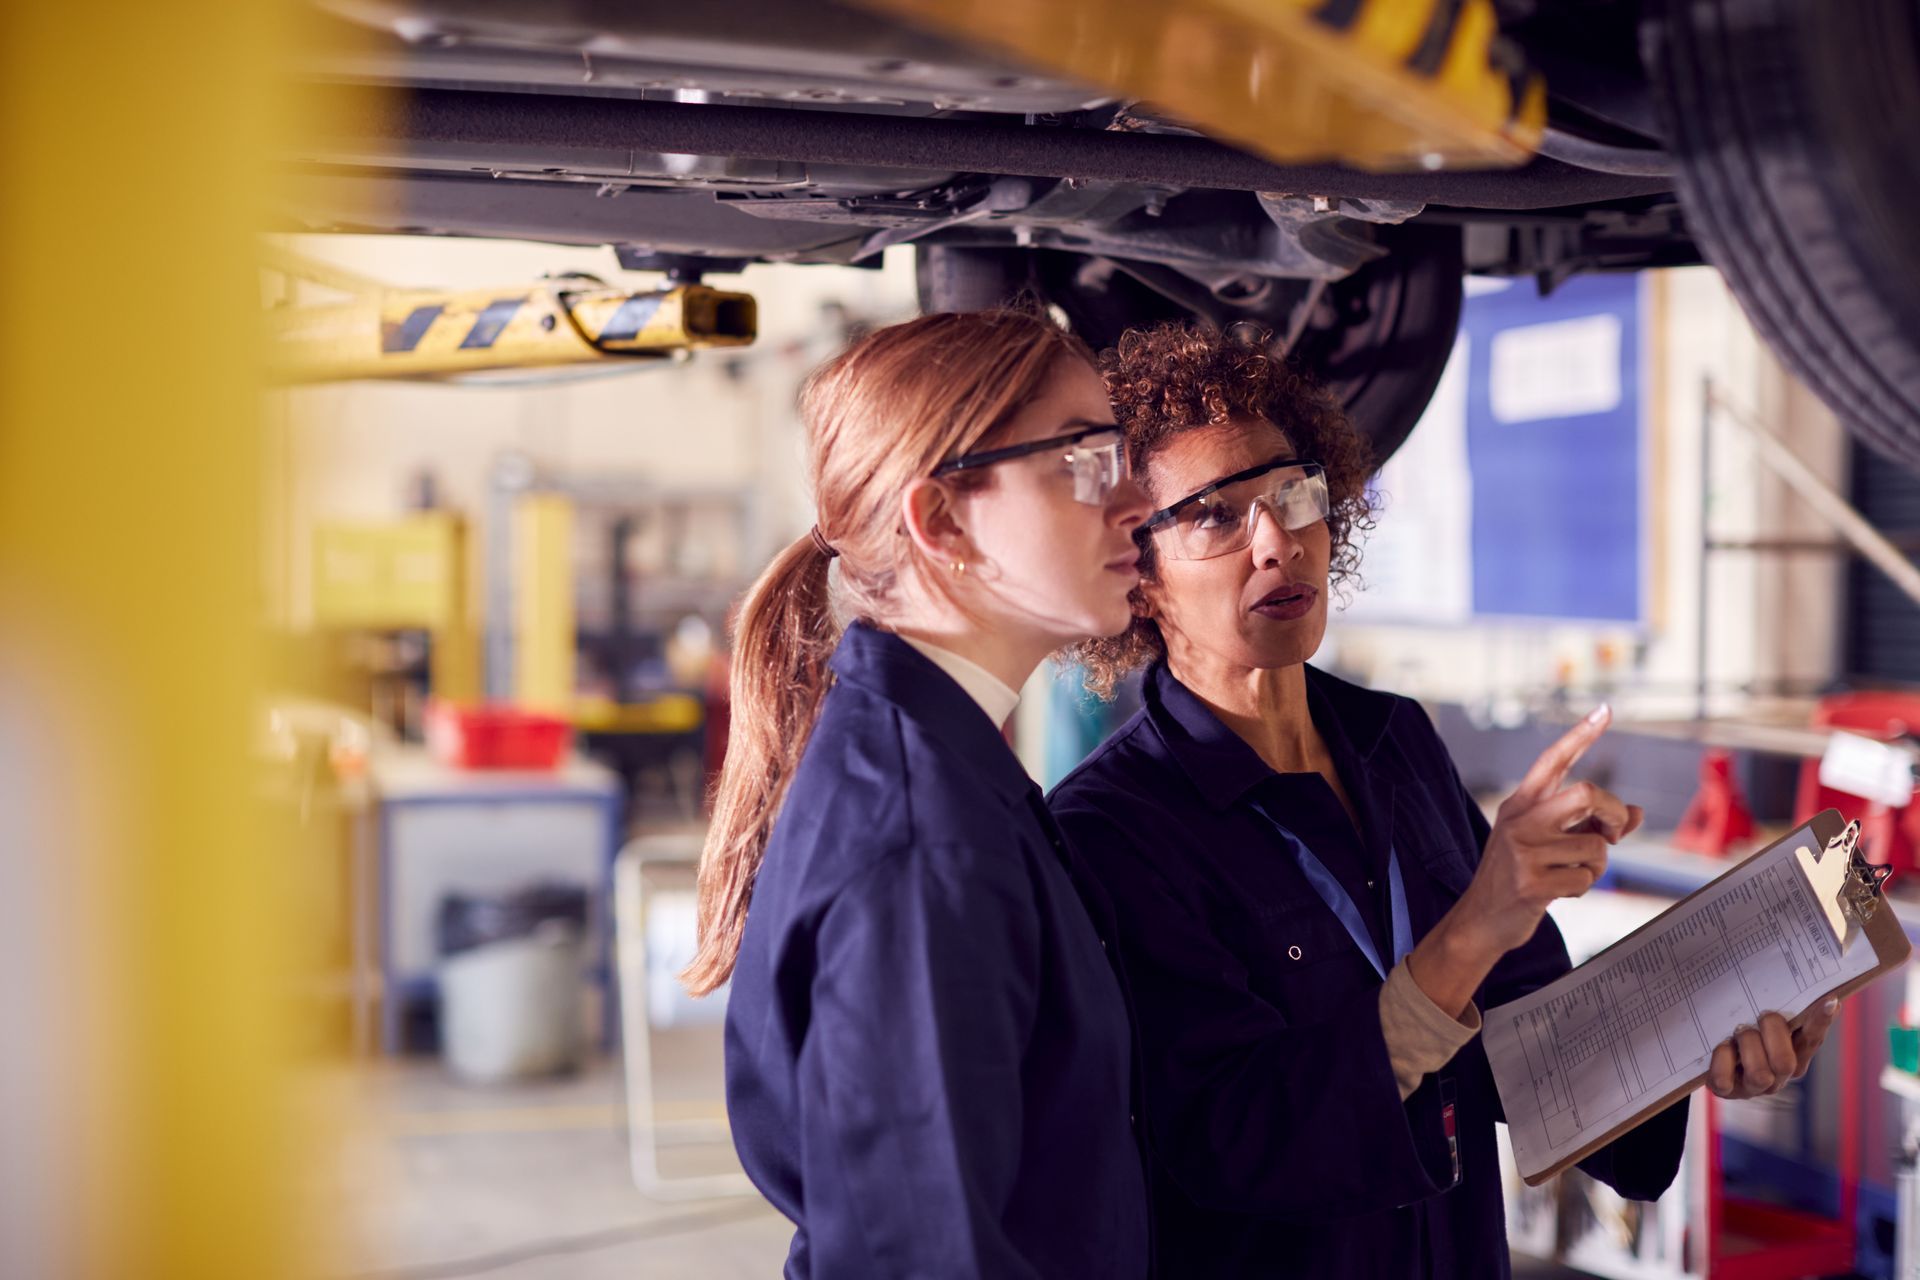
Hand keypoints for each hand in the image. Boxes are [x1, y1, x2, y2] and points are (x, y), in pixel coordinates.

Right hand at [1445, 705, 1644, 956]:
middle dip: (1612, 814)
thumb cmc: (1519, 876)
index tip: (1607, 709)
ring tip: (1570, 874)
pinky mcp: (1530, 883)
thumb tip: (1636, 813)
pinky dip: (1583, 888)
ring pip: (1594, 846)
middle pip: (1587, 794)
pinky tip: (1558, 892)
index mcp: (1521, 803)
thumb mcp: (1547, 843)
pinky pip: (1585, 879)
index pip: (1554, 759)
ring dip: (1596, 866)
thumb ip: (1588, 824)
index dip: (1582, 734)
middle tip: (1613, 833)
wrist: (1480, 920)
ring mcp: (1523, 851)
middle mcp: (1520, 820)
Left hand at [1706, 1001, 1838, 1098]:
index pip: (1813, 1039)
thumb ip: (1786, 1007)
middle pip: (1785, 1062)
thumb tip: (1813, 986)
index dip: (1820, 1022)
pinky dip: (1721, 1059)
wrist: (1709, 1052)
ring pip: (1759, 1074)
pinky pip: (1724, 1079)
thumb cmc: (1743, 1029)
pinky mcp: (1727, 1090)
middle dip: (1771, 1032)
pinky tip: (1722, 1046)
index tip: (1829, 999)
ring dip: (1746, 1046)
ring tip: (1737, 1032)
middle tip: (1761, 1016)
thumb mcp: (1764, 1017)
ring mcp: (1752, 1086)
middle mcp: (1778, 1075)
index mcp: (1795, 1055)